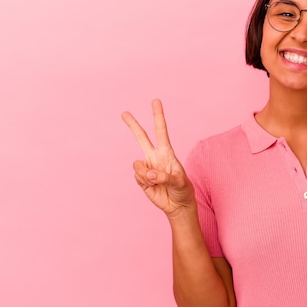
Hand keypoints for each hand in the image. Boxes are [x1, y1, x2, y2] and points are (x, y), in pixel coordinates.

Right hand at [122, 99, 194, 215]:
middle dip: (133, 125)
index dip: (158, 116)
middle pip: (141, 138)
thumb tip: (148, 173)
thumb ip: (164, 176)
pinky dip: (145, 182)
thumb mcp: (179, 182)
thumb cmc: (182, 190)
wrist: (177, 205)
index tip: (155, 101)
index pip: (161, 131)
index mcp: (166, 152)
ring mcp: (146, 167)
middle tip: (124, 112)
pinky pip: (137, 177)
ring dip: (146, 175)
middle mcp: (154, 157)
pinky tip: (153, 186)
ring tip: (157, 182)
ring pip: (137, 165)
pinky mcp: (141, 179)